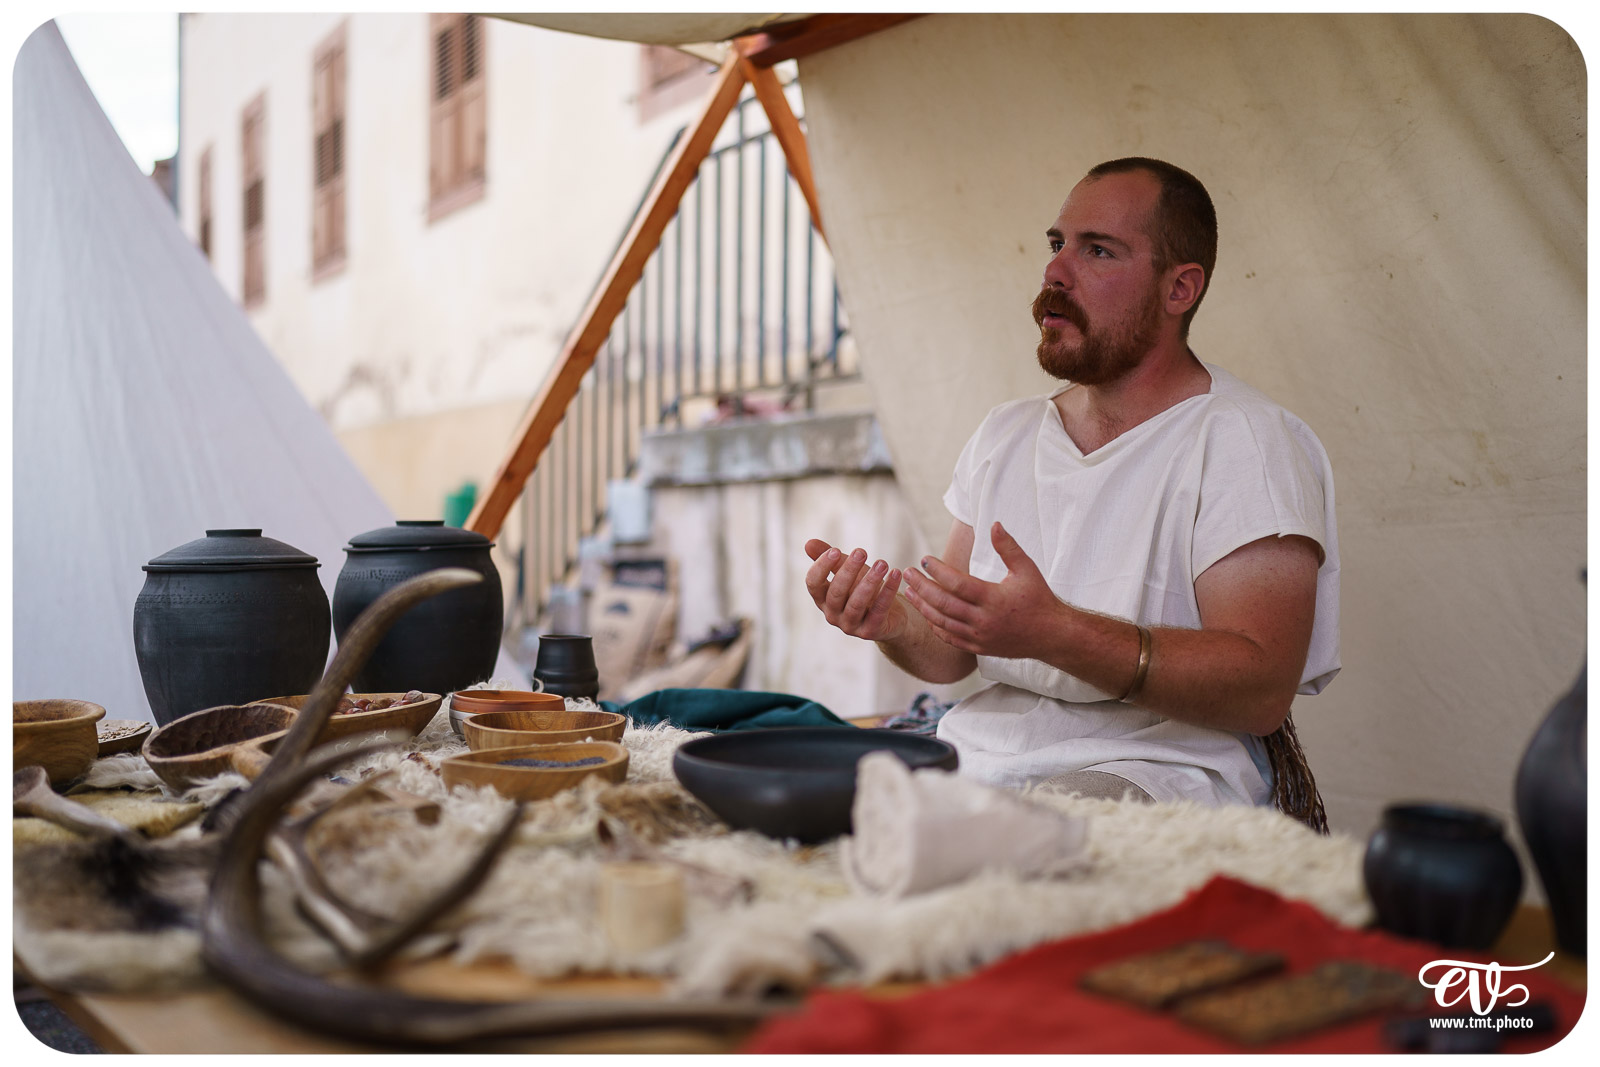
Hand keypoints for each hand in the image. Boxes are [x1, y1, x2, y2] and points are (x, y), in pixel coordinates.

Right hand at [804, 539, 906, 641]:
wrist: (888, 616)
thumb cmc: (862, 589)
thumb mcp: (847, 571)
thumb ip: (830, 559)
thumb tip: (808, 543)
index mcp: (822, 599)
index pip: (813, 584)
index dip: (821, 567)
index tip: (835, 550)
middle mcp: (832, 615)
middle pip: (836, 593)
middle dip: (848, 571)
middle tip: (861, 552)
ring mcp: (850, 625)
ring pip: (857, 603)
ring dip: (870, 581)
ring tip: (882, 563)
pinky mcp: (870, 631)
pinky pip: (879, 610)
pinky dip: (888, 592)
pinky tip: (895, 574)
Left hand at [901, 522, 1063, 657]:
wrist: (1052, 635)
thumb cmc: (1039, 598)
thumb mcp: (1027, 569)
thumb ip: (1008, 547)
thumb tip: (994, 524)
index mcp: (993, 599)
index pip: (957, 583)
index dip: (938, 570)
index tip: (924, 559)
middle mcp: (983, 620)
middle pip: (943, 603)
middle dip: (921, 587)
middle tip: (906, 573)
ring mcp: (979, 637)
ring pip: (942, 622)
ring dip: (922, 606)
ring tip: (908, 592)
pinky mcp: (979, 648)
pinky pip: (950, 638)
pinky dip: (935, 626)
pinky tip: (925, 614)